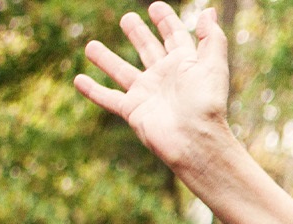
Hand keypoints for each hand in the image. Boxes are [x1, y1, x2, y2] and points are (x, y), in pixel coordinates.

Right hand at [75, 3, 235, 172]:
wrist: (195, 141)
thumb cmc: (206, 104)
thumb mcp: (213, 66)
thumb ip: (212, 39)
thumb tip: (208, 11)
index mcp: (185, 65)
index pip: (175, 37)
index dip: (167, 21)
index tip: (155, 7)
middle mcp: (165, 78)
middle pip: (148, 50)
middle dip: (139, 34)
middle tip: (127, 18)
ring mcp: (147, 94)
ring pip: (122, 71)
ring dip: (107, 59)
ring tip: (90, 45)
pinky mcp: (133, 110)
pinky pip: (108, 98)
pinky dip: (93, 90)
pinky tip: (78, 80)